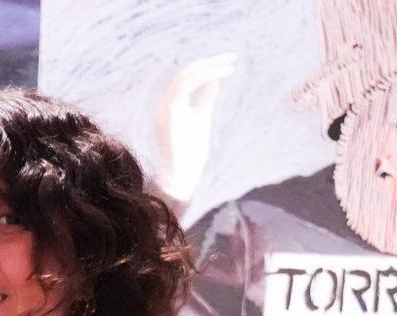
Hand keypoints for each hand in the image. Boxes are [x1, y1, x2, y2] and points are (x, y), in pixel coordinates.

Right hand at [153, 52, 237, 203]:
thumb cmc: (190, 154)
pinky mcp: (169, 113)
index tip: (228, 62)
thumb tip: (214, 78)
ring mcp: (164, 108)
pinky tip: (221, 75)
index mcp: (170, 105)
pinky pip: (185, 86)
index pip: (186, 78)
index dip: (207, 66)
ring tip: (229, 65)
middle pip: (185, 72)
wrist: (180, 176)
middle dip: (210, 62)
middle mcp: (164, 104)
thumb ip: (204, 98)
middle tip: (232, 58)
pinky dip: (205, 76)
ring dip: (209, 67)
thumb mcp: (200, 118)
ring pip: (185, 76)